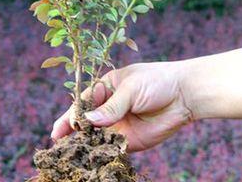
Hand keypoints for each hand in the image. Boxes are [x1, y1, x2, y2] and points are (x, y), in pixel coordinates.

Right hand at [50, 62, 193, 151]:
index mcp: (105, 88)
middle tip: (57, 142)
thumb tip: (88, 120)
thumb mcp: (131, 88)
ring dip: (83, 144)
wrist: (184, 95)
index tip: (61, 126)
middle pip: (84, 121)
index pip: (83, 102)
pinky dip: (100, 153)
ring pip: (94, 136)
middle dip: (71, 130)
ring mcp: (117, 124)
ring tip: (69, 153)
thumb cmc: (157, 82)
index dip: (71, 114)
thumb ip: (111, 107)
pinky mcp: (128, 140)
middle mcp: (108, 107)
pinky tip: (91, 158)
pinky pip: (110, 148)